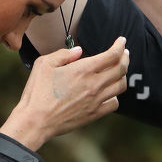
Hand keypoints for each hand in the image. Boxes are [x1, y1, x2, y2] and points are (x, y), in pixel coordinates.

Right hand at [0, 36, 128, 149]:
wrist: (36, 120)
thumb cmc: (37, 92)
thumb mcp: (44, 64)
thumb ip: (63, 54)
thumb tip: (79, 51)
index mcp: (83, 70)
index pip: (111, 55)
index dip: (120, 46)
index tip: (122, 41)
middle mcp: (94, 84)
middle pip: (121, 69)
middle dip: (125, 58)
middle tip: (124, 53)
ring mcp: (96, 100)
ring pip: (121, 86)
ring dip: (122, 76)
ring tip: (119, 71)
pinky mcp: (94, 114)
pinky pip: (114, 104)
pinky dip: (115, 96)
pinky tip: (110, 93)